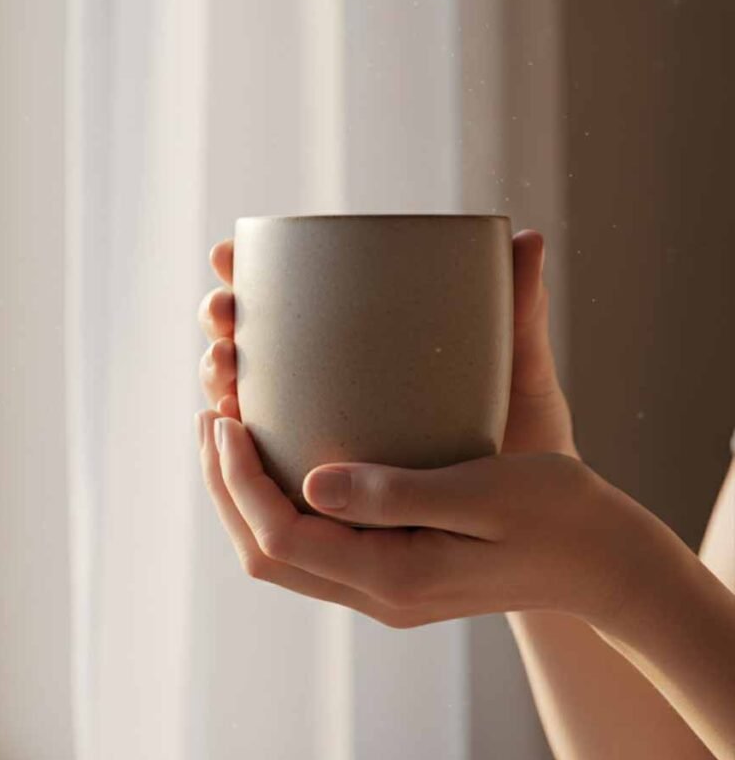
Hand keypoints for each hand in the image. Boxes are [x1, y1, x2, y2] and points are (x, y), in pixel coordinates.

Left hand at [193, 230, 649, 629]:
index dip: (238, 479)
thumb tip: (310, 483)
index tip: (224, 418)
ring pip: (279, 555)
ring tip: (226, 432)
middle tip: (210, 416)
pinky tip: (279, 458)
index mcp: (393, 577)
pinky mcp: (390, 573)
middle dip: (224, 487)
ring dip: (242, 497)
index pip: (281, 536)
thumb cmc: (556, 515)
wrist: (600, 562)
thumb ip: (396, 494)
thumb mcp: (484, 493)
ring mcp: (381, 590)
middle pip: (264, 553)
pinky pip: (309, 546)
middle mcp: (376, 595)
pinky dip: (276, 504)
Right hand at [196, 230, 577, 453]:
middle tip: (224, 316)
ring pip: (244, 403)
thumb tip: (529, 239)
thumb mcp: (522, 376)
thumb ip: (519, 314)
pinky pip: (266, 466)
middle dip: (219, 324)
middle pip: (250, 344)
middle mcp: (329, 385)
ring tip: (227, 375)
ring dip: (218, 382)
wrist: (542, 520)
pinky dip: (239, 453)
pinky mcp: (326, 486)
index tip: (226, 257)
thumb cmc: (529, 437)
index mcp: (363, 344)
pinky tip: (235, 440)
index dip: (245, 272)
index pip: (285, 297)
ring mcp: (319, 433)